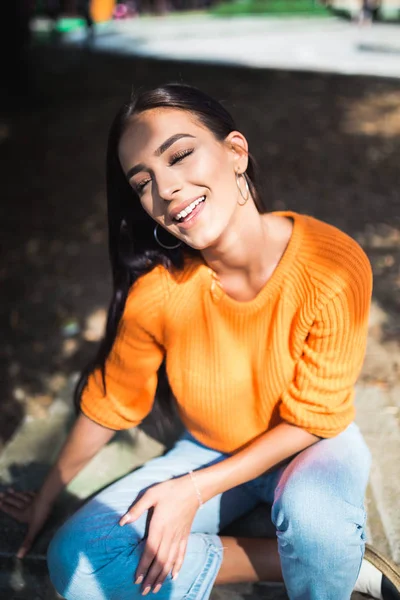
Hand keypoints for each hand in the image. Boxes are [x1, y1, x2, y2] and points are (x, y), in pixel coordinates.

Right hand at [0, 488, 52, 557]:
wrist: (48, 499)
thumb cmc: (40, 515)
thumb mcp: (34, 530)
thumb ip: (27, 542)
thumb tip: (19, 556)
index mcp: (22, 515)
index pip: (11, 511)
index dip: (5, 507)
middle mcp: (25, 506)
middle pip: (14, 502)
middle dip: (7, 498)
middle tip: (0, 494)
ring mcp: (32, 499)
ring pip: (21, 496)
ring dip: (15, 494)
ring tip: (9, 490)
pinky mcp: (39, 494)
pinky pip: (31, 493)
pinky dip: (27, 492)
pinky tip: (26, 490)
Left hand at [119, 475, 200, 594]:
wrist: (193, 489)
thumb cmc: (170, 490)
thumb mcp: (150, 494)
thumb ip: (136, 509)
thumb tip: (121, 522)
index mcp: (159, 526)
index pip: (150, 552)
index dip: (143, 567)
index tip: (137, 579)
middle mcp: (169, 535)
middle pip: (160, 561)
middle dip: (152, 577)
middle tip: (144, 591)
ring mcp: (179, 537)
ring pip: (170, 561)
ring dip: (163, 576)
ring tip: (156, 588)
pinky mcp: (185, 535)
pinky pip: (182, 554)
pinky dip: (178, 566)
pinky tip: (174, 576)